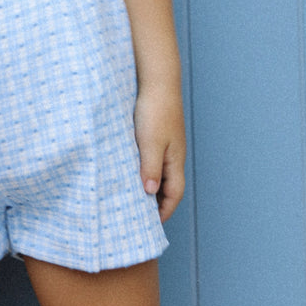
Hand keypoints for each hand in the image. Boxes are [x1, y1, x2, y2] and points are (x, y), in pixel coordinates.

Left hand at [134, 85, 186, 221]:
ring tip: (133, 198)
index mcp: (175, 160)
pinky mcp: (157, 135)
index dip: (164, 211)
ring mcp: (166, 145)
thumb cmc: (155, 111)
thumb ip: (150, 168)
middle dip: (157, 203)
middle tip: (139, 217)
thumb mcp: (150, 143)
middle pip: (168, 187)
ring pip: (160, 173)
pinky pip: (152, 160)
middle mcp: (173, 155)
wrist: (157, 81)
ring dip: (150, 187)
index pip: (174, 194)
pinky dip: (144, 171)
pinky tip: (131, 170)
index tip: (150, 225)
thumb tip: (150, 192)